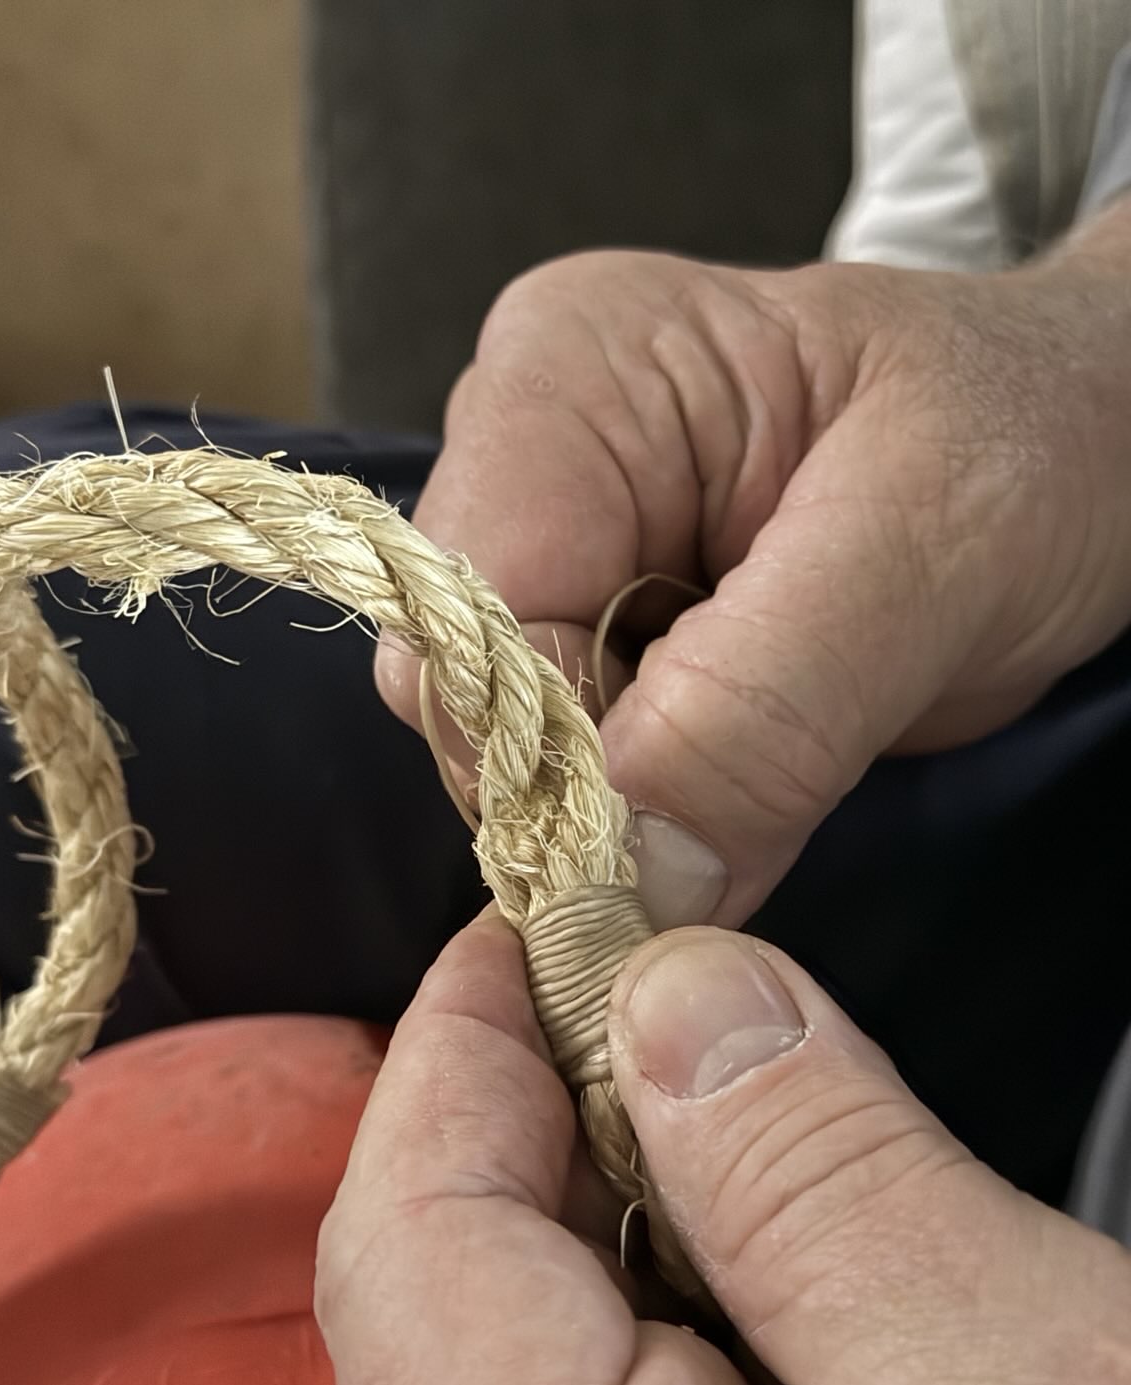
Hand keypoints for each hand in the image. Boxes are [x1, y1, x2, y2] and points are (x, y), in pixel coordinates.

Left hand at [316, 917, 1130, 1384]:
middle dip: (553, 1101)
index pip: (413, 1229)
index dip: (469, 1035)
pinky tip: (776, 1265)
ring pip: (526, 1342)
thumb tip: (678, 998)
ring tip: (747, 1106)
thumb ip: (831, 1197)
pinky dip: (676, 1302)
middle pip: (450, 1279)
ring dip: (626, 1196)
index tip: (554, 910)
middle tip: (678, 977)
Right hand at [377, 212, 1130, 927]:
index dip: (546, 751)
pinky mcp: (597, 614)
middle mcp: (530, 447)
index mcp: (575, 370)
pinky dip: (645, 808)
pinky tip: (737, 773)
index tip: (659, 860)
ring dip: (626, 803)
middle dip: (588, 787)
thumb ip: (767, 706)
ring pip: (508, 738)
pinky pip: (570, 756)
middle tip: (735, 818)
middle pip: (463, 681)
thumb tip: (625, 867)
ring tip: (765, 764)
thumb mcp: (930, 549)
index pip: (463, 608)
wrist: (1088, 443)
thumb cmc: (1030, 436)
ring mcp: (558, 535)